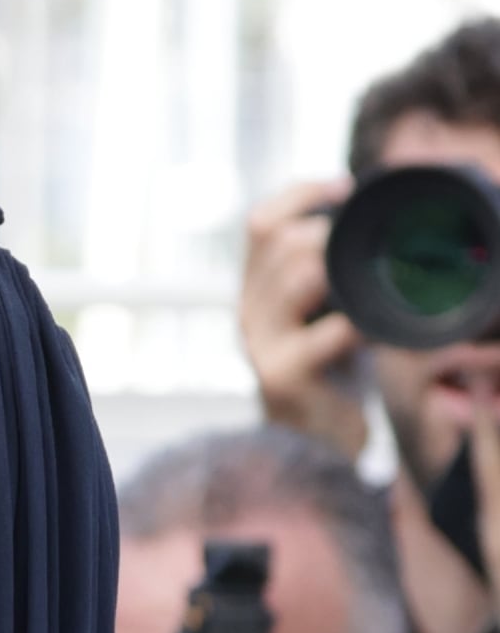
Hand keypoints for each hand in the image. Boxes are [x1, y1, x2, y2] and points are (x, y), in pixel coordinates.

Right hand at [242, 179, 364, 456]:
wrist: (312, 447)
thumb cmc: (329, 375)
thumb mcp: (321, 316)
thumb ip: (328, 277)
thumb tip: (370, 229)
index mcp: (255, 289)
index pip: (260, 222)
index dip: (299, 194)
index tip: (346, 184)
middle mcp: (249, 310)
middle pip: (279, 242)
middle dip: (328, 231)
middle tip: (372, 244)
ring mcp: (263, 342)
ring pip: (299, 277)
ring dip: (343, 270)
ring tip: (378, 281)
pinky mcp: (285, 374)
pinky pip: (329, 333)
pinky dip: (361, 322)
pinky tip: (383, 326)